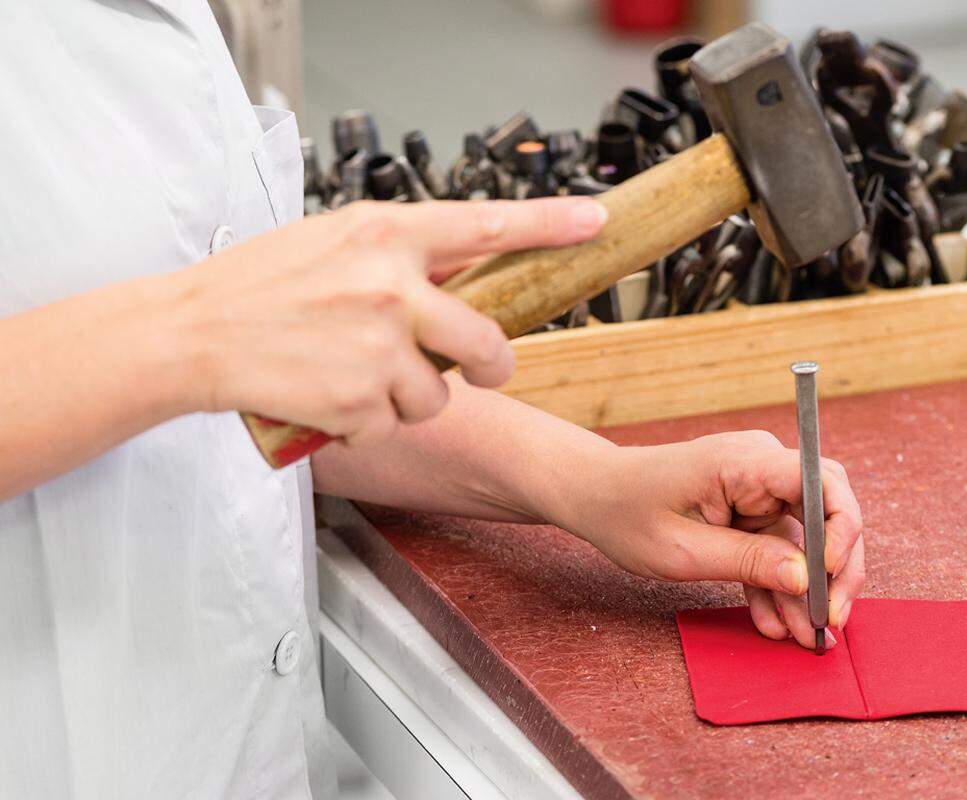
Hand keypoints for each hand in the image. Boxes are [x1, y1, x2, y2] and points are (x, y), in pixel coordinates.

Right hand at [177, 198, 606, 443]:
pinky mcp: (358, 400)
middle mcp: (389, 286)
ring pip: (437, 396)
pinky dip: (368, 422)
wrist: (191, 333)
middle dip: (489, 366)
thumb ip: (400, 250)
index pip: (486, 223)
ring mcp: (375, 346)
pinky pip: (393, 423)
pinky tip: (330, 396)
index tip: (595, 223)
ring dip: (408, 399)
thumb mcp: (333, 240)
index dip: (549, 224)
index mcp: (384, 232)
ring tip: (356, 377)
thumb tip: (466, 261)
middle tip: (480, 369)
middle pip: (486, 344)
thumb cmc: (258, 284)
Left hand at [558, 430, 864, 648]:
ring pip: (807, 539)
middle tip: (830, 621)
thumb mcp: (683, 550)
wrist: (597, 497)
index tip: (825, 577)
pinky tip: (774, 622)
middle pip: (828, 511)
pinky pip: (780, 549)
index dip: (840, 527)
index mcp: (745, 461)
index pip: (823, 480)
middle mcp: (762, 466)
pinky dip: (778, 585)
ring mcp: (759, 489)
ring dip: (807, 589)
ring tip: (804, 635)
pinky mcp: (751, 511)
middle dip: (835, 570)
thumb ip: (748, 561)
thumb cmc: (628, 513)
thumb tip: (808, 577)